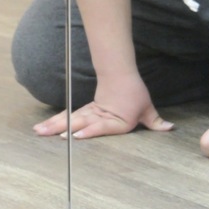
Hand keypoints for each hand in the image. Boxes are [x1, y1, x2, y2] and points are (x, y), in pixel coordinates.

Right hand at [33, 77, 172, 138]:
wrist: (120, 74)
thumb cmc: (134, 92)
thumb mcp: (147, 108)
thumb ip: (155, 121)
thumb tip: (170, 128)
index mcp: (117, 118)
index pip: (102, 126)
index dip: (90, 131)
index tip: (76, 135)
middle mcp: (100, 115)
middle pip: (79, 122)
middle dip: (62, 129)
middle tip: (46, 135)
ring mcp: (89, 112)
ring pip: (69, 119)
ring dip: (52, 125)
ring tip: (38, 131)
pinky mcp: (84, 111)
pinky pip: (67, 117)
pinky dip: (55, 122)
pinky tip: (43, 127)